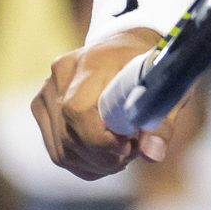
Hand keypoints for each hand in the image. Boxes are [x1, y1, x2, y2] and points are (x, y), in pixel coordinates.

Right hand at [31, 32, 165, 179]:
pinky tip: (107, 157)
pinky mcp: (42, 108)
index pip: (78, 110)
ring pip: (61, 150)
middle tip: (133, 153)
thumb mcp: (168, 89)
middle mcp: (61, 74)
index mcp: (93, 62)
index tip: (129, 149)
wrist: (129, 46)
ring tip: (123, 155)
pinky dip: (84, 163)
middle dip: (104, 157)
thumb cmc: (152, 67)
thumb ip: (161, 122)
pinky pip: (58, 151)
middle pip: (68, 135)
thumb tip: (152, 155)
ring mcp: (46, 91)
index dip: (100, 141)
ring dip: (95, 164)